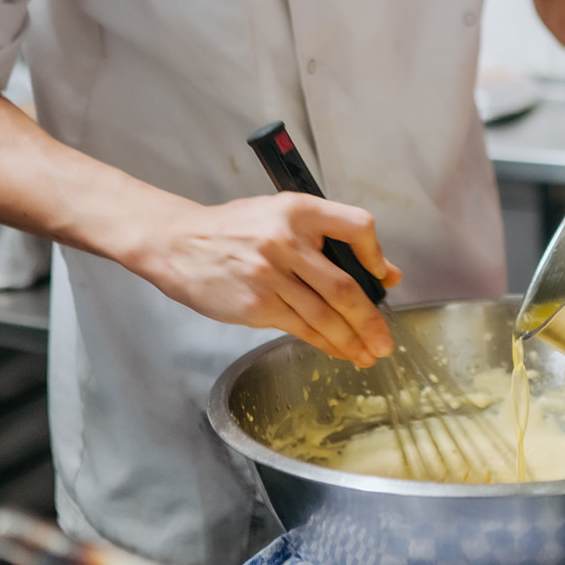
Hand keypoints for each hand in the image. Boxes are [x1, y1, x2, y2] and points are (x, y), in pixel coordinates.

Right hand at [124, 193, 401, 364]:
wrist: (179, 243)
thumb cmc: (234, 230)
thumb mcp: (281, 216)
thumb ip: (328, 237)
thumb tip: (382, 271)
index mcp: (299, 210)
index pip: (356, 225)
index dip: (377, 254)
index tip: (384, 278)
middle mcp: (286, 240)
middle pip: (343, 287)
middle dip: (370, 321)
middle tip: (385, 341)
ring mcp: (270, 275)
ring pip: (324, 315)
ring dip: (350, 340)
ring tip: (367, 354)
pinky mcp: (256, 304)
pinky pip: (300, 328)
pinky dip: (323, 343)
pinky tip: (337, 350)